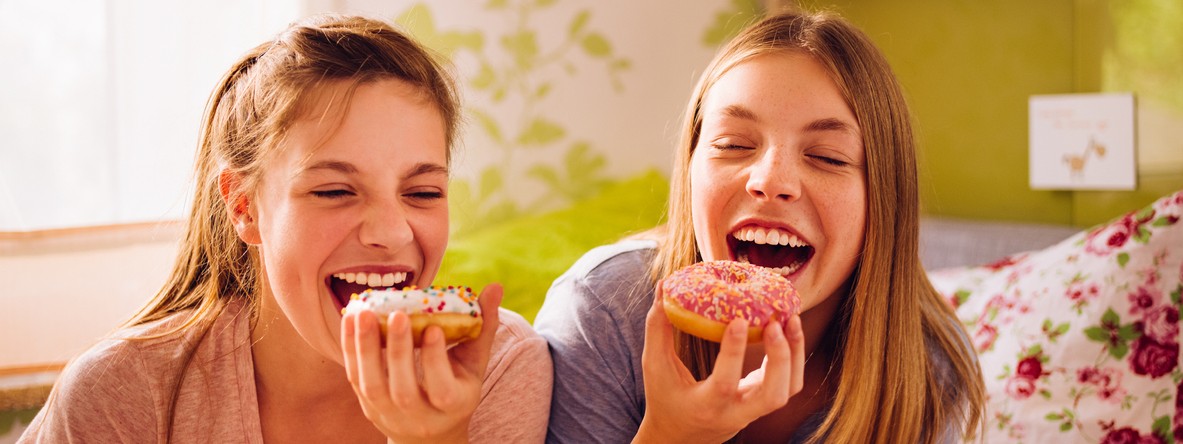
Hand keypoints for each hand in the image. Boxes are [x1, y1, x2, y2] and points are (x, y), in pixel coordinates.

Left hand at [341, 284, 502, 443]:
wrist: (430, 432)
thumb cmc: (458, 386)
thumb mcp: (475, 363)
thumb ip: (484, 326)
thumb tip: (495, 287)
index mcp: (452, 406)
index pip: (442, 389)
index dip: (435, 360)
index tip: (432, 327)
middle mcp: (419, 417)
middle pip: (404, 390)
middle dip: (398, 351)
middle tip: (397, 314)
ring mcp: (389, 414)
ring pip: (373, 386)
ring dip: (365, 348)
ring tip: (363, 313)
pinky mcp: (367, 406)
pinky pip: (355, 379)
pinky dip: (351, 349)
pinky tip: (351, 320)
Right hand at [634, 283, 804, 443]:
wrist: (679, 438)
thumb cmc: (664, 399)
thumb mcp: (655, 367)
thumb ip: (658, 329)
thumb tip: (664, 287)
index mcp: (705, 406)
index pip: (724, 383)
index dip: (733, 352)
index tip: (738, 319)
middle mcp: (735, 413)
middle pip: (773, 395)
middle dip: (781, 357)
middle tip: (777, 321)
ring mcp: (753, 412)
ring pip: (788, 390)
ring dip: (795, 355)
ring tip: (791, 320)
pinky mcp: (762, 404)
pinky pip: (789, 384)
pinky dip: (793, 357)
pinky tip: (787, 330)